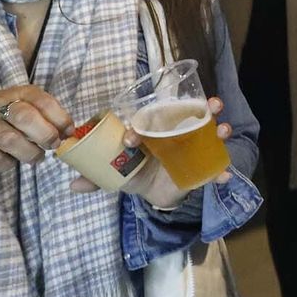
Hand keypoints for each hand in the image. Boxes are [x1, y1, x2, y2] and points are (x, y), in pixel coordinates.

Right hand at [0, 86, 72, 169]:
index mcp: (15, 93)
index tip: (68, 132)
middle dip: (46, 136)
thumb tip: (68, 133)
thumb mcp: (15, 105)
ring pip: (11, 140)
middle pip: (27, 118)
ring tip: (35, 157)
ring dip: (30, 153)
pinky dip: (7, 164)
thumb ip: (39, 114)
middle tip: (51, 146)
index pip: (43, 100)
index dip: (61, 118)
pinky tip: (9, 161)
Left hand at [73, 96, 233, 208]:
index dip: (150, 121)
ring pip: (211, 134)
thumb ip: (97, 177)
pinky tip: (223, 176)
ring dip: (221, 129)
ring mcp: (192, 149)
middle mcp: (177, 134)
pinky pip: (215, 167)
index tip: (130, 139)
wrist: (151, 192)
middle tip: (213, 104)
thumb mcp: (116, 174)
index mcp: (155, 130)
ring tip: (224, 129)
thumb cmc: (134, 172)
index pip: (155, 117)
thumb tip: (73, 184)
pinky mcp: (200, 168)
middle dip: (207, 107)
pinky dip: (221, 171)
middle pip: (196, 115)